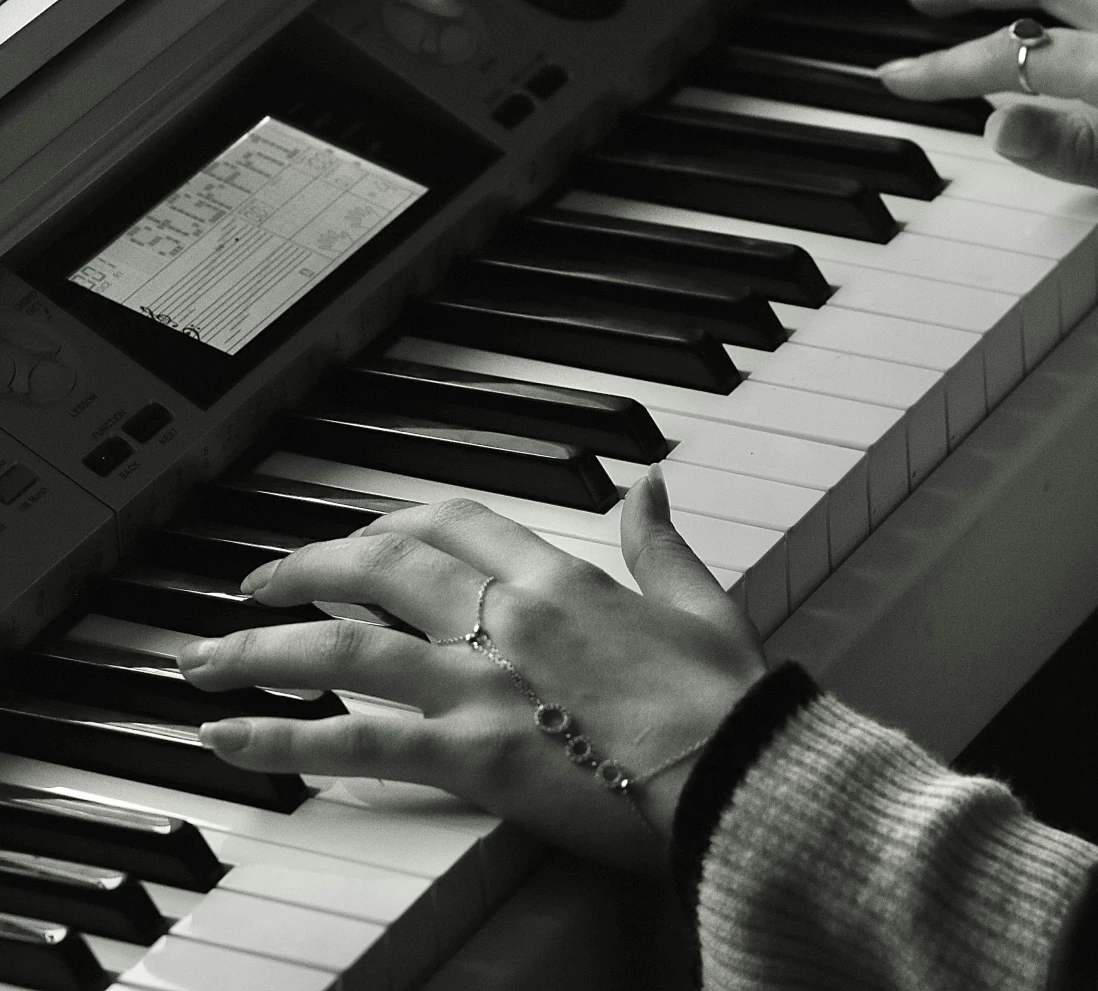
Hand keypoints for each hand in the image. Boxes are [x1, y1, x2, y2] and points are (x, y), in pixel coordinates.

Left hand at [177, 470, 764, 873]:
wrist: (735, 768)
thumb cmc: (725, 698)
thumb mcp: (700, 602)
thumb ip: (660, 543)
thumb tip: (652, 487)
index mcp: (562, 578)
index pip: (456, 524)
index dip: (393, 525)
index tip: (358, 540)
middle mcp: (508, 618)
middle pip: (381, 570)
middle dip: (305, 570)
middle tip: (256, 583)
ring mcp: (483, 684)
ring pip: (345, 646)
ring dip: (262, 647)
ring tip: (204, 657)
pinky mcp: (470, 753)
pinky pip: (355, 740)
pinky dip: (280, 737)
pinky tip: (226, 736)